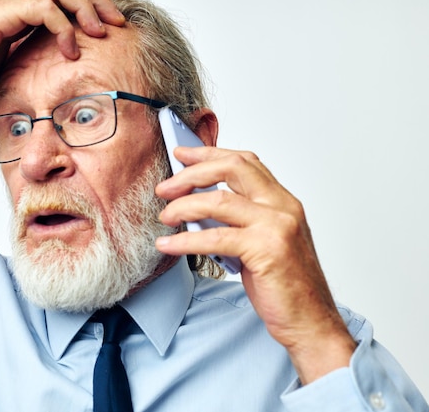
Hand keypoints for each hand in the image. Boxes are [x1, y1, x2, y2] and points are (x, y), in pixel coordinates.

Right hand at [0, 0, 125, 111]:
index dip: (92, 7)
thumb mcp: (15, 69)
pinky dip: (62, 26)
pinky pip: (42, 7)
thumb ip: (37, 59)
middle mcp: (15, 1)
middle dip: (97, 2)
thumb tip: (64, 71)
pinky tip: (72, 49)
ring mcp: (7, 5)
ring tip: (100, 33)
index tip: (113, 29)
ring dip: (85, 9)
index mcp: (22, 12)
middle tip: (117, 24)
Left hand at [155, 145, 356, 384]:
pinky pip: (214, 238)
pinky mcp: (266, 250)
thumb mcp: (262, 241)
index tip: (183, 153)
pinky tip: (168, 244)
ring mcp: (276, 226)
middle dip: (191, 174)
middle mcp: (283, 206)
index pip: (244, 162)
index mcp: (282, 201)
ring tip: (165, 216)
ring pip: (218, 200)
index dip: (210, 153)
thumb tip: (196, 206)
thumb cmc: (284, 284)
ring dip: (183, 206)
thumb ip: (239, 219)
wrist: (310, 321)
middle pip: (231, 169)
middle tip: (165, 187)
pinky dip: (184, 241)